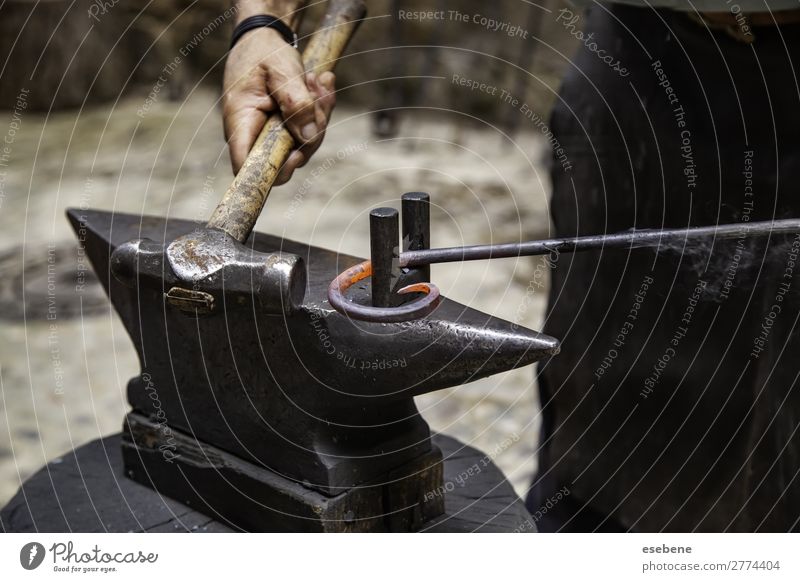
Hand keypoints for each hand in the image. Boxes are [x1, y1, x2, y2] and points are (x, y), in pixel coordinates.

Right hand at [222, 26, 335, 182]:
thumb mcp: (282, 70)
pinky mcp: (284, 129)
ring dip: (318, 116)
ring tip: (317, 82)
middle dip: (311, 131)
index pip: (247, 167)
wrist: (263, 37)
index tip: (297, 156)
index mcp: (240, 122)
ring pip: (302, 146)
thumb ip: (296, 103)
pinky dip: (319, 110)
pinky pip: (307, 132)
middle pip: (286, 159)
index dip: (271, 172)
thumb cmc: (264, 51)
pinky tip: (321, 85)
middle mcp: (253, 134)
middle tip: (317, 92)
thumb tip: (308, 137)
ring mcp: (270, 134)